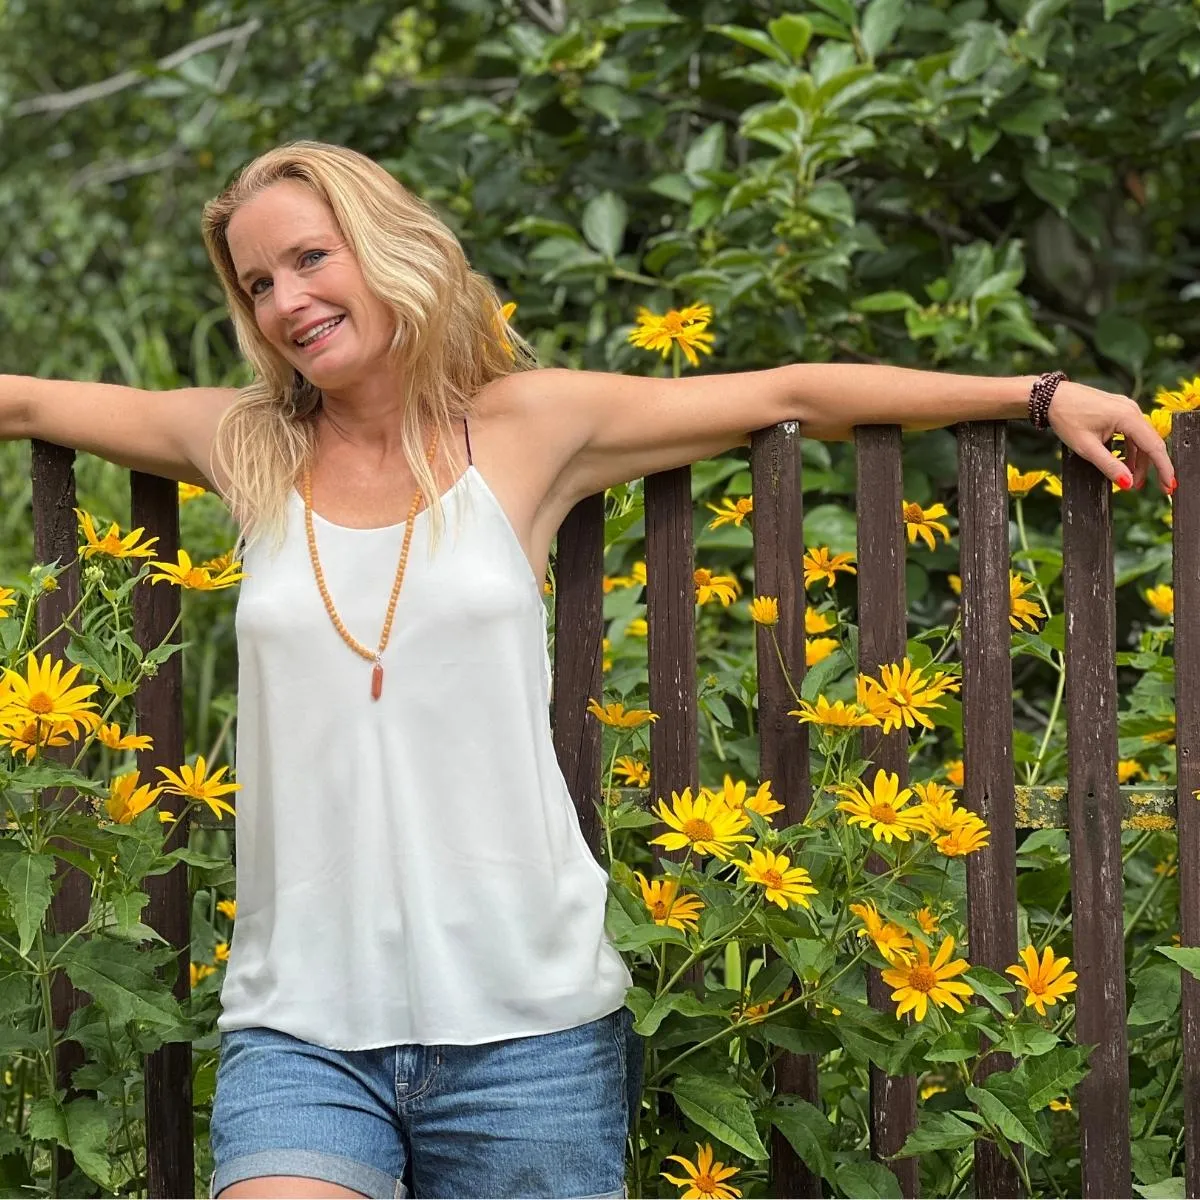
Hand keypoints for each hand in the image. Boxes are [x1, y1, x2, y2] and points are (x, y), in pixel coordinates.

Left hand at [1047, 381, 1175, 494]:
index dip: (1163, 468)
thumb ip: (1109, 466)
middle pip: (1149, 443)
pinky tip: (1124, 463)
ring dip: (1137, 460)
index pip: (1153, 446)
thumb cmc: (1066, 418)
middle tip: (1145, 488)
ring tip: (1129, 480)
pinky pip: (1131, 433)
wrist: (1051, 397)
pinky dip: (1130, 449)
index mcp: (1127, 416)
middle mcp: (1131, 410)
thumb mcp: (1086, 448)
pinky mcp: (1118, 410)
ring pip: (1140, 439)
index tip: (1169, 486)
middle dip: (1149, 467)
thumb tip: (1127, 483)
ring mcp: (1126, 408)